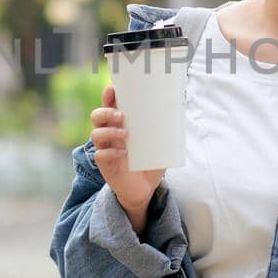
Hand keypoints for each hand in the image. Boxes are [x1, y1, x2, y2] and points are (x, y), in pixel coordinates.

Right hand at [90, 85, 163, 219]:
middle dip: (106, 111)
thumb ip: (166, 126)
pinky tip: (123, 154)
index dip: (108, 95)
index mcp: (120, 124)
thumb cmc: (150, 161)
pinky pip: (101, 154)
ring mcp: (105, 149)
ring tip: (126, 135)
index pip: (110, 105)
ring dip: (109, 131)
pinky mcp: (105, 165)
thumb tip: (181, 104)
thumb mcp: (161, 142)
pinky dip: (111, 152)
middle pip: (97, 115)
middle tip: (122, 115)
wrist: (145, 189)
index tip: (113, 88)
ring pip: (96, 133)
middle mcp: (109, 134)